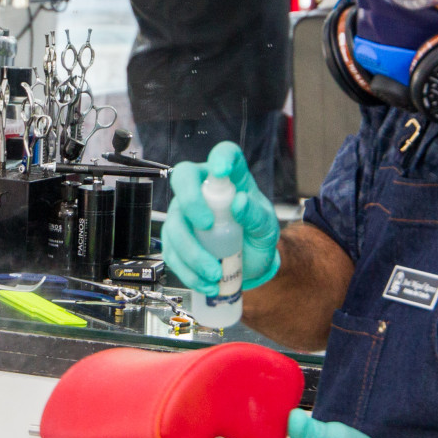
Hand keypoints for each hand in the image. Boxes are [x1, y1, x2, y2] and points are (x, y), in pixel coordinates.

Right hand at [159, 143, 280, 297]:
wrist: (251, 263)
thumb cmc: (257, 234)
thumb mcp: (266, 226)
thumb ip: (256, 214)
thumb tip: (240, 203)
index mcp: (229, 178)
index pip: (224, 154)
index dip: (221, 157)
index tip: (222, 169)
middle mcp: (201, 190)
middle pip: (183, 179)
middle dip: (190, 202)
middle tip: (207, 225)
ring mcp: (185, 214)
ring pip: (174, 224)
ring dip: (192, 251)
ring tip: (214, 273)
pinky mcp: (176, 241)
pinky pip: (172, 253)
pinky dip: (188, 272)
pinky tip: (206, 282)